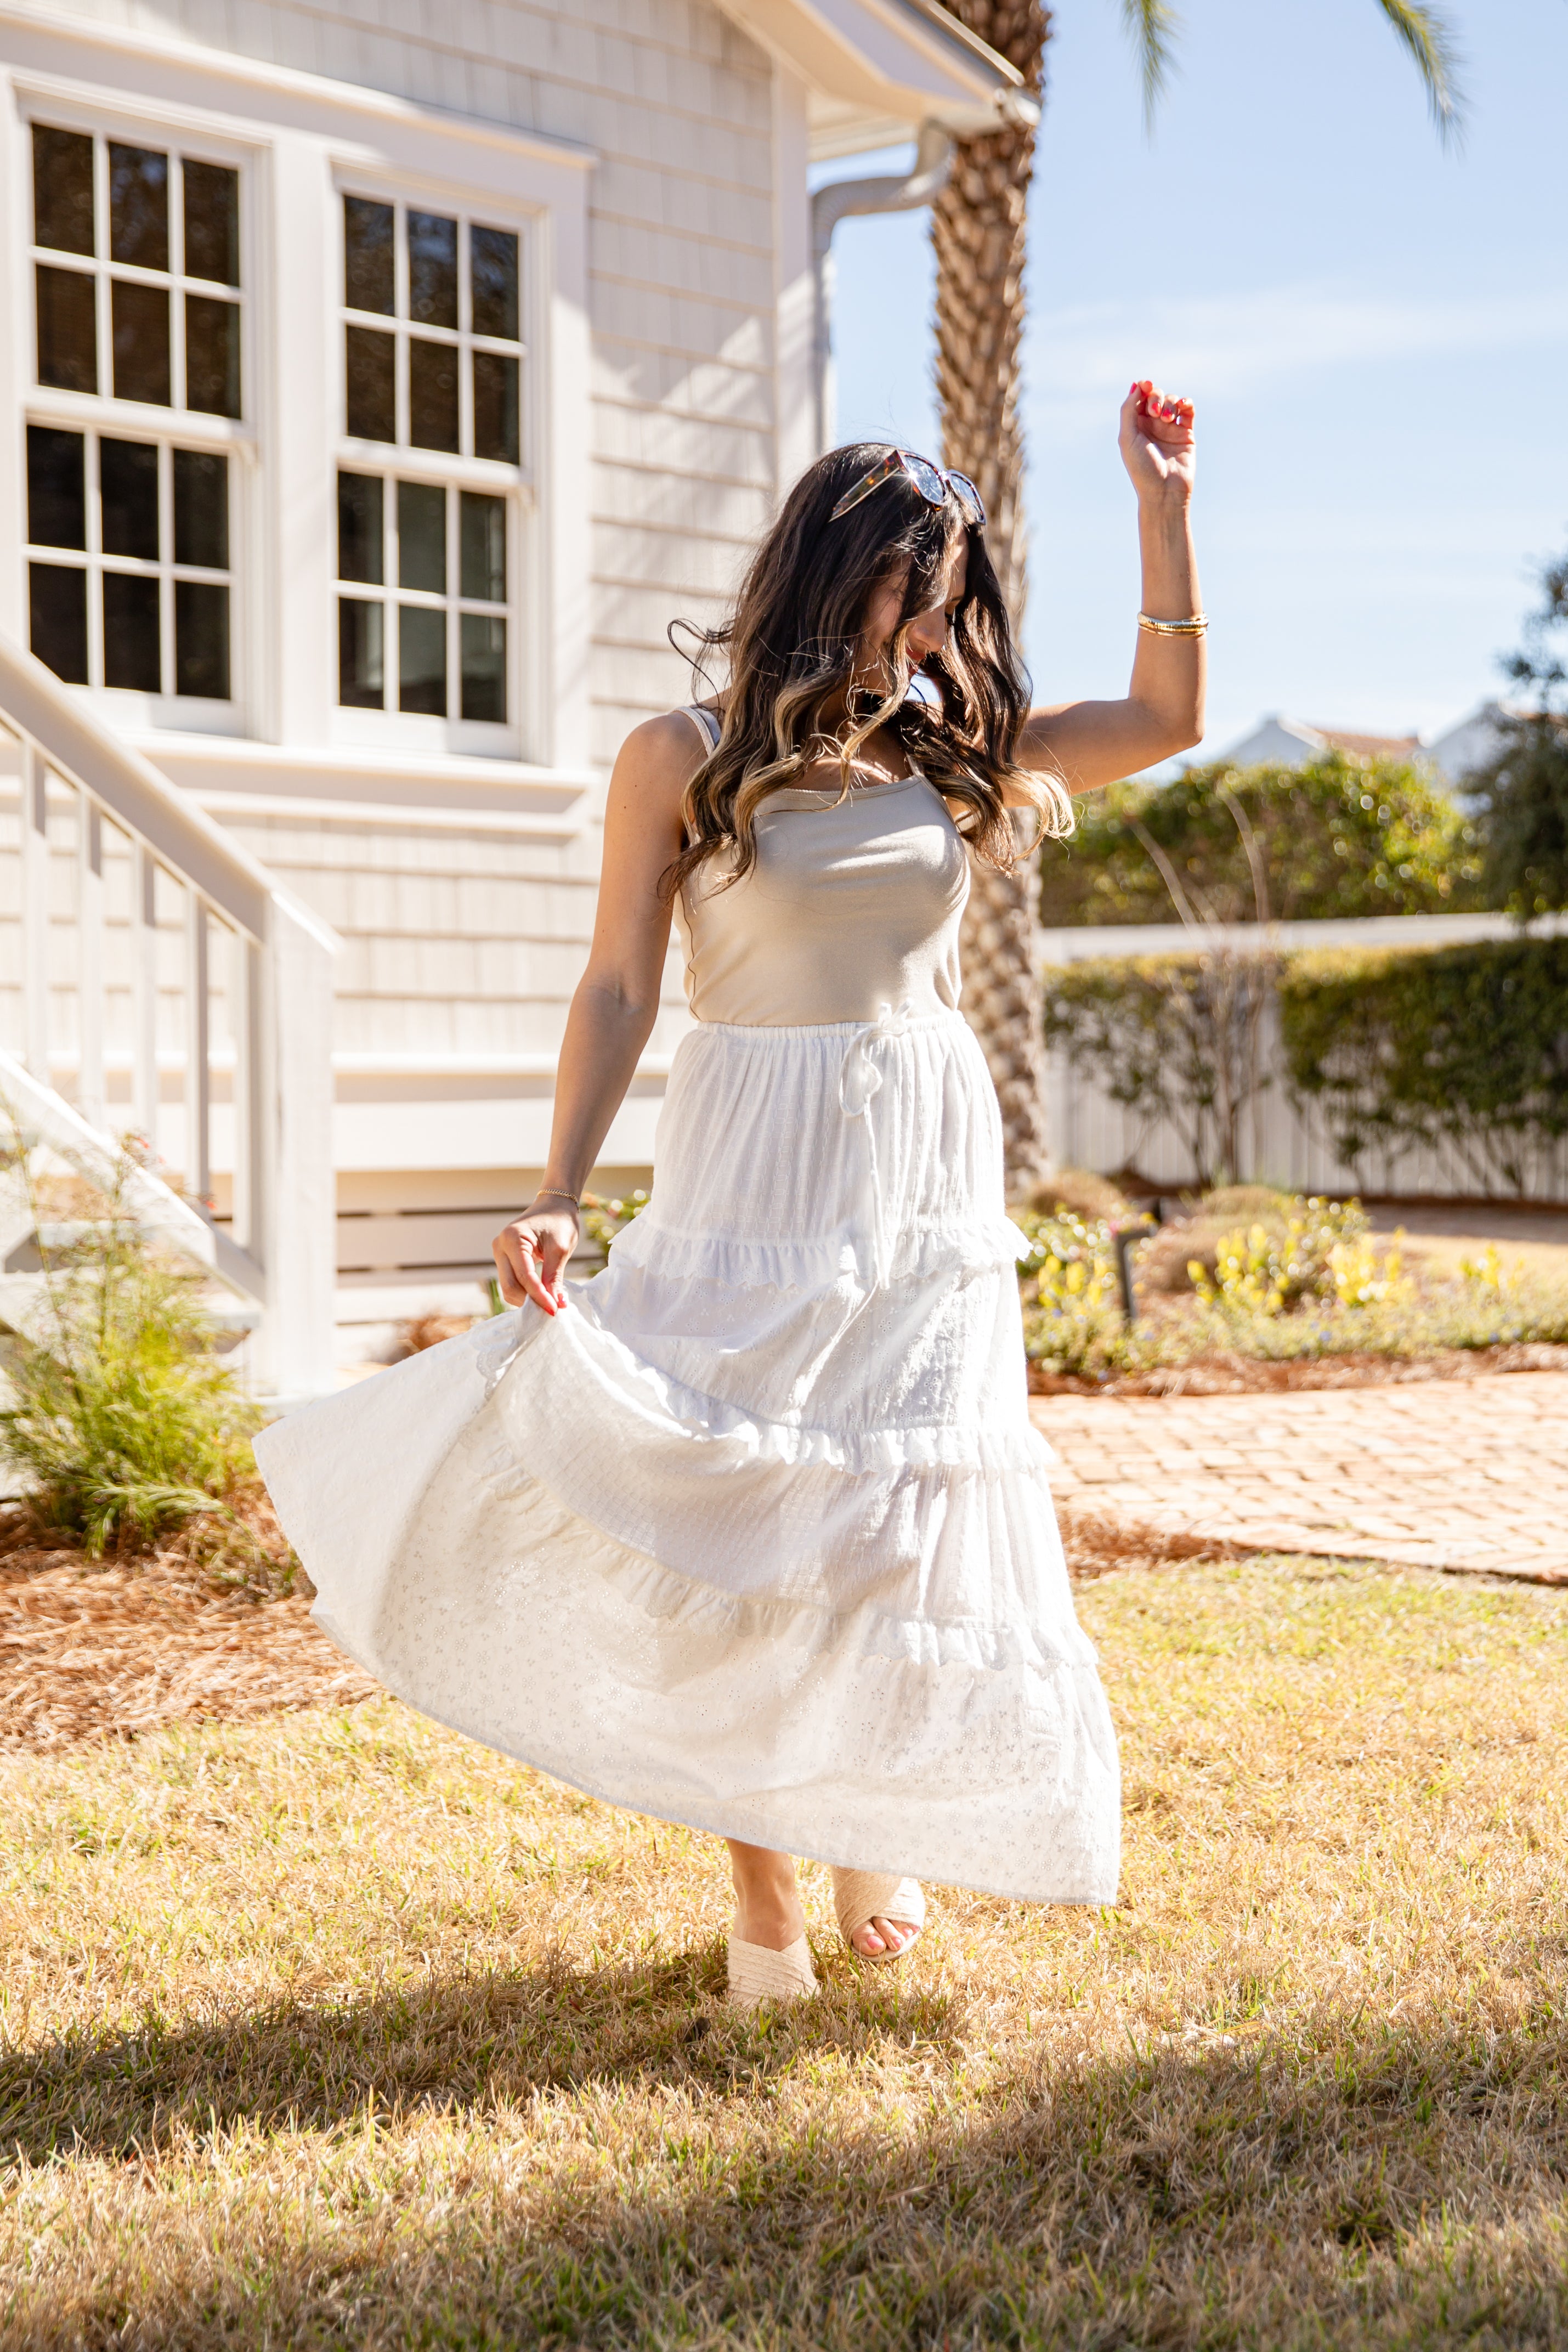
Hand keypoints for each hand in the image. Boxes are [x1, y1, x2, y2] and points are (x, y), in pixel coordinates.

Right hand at [492, 1200, 579, 1315]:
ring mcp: (499, 1253)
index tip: (555, 1310)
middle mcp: (499, 1245)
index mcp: (512, 1238)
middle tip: (553, 1310)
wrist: (554, 1206)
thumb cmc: (560, 1222)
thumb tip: (557, 1305)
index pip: (524, 1276)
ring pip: (508, 1287)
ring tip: (549, 1303)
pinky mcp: (503, 1259)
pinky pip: (511, 1281)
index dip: (539, 1296)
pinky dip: (525, 1292)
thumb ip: (555, 1277)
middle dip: (530, 1301)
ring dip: (527, 1298)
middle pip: (510, 1285)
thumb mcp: (561, 1249)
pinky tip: (541, 1296)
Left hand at [1119, 380, 1194, 505]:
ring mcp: (1170, 429)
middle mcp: (1152, 426)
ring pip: (1172, 401)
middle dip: (1156, 397)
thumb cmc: (1142, 468)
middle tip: (1155, 412)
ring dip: (1169, 403)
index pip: (1139, 398)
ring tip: (1166, 419)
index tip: (1146, 385)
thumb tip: (1137, 385)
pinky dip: (1186, 403)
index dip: (1143, 388)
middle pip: (1156, 396)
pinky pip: (1188, 410)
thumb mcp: (1127, 438)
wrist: (1164, 492)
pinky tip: (1183, 406)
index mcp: (1135, 427)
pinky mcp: (1186, 433)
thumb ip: (1128, 410)